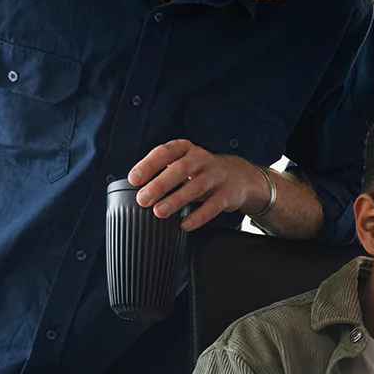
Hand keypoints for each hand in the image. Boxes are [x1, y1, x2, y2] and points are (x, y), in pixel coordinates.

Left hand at [128, 140, 269, 231]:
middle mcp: (202, 159)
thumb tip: (136, 190)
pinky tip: (184, 224)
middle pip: (180, 169)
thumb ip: (163, 172)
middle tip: (143, 199)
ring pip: (196, 186)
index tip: (134, 179)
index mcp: (186, 149)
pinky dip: (198, 216)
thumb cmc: (202, 172)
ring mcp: (217, 176)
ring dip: (176, 200)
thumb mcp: (184, 164)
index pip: (165, 152)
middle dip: (160, 184)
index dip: (148, 165)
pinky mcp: (228, 194)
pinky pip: (212, 206)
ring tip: (159, 212)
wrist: (240, 177)